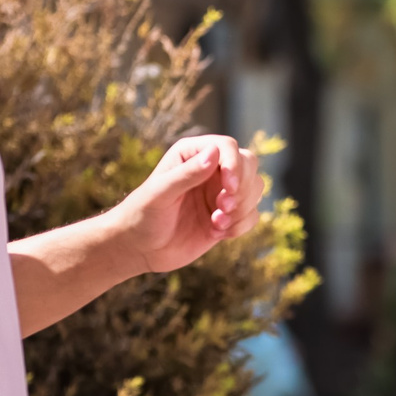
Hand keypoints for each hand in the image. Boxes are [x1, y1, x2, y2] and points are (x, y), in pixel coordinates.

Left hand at [113, 136, 266, 277]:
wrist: (140, 248)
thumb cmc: (142, 216)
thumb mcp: (160, 193)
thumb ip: (187, 173)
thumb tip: (215, 152)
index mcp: (192, 154)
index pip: (228, 147)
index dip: (235, 164)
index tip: (230, 187)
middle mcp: (210, 170)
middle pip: (249, 165)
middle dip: (243, 188)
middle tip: (223, 207)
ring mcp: (221, 192)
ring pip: (255, 189)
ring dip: (242, 209)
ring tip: (216, 224)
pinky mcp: (228, 216)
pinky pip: (252, 216)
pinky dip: (240, 226)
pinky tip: (217, 233)